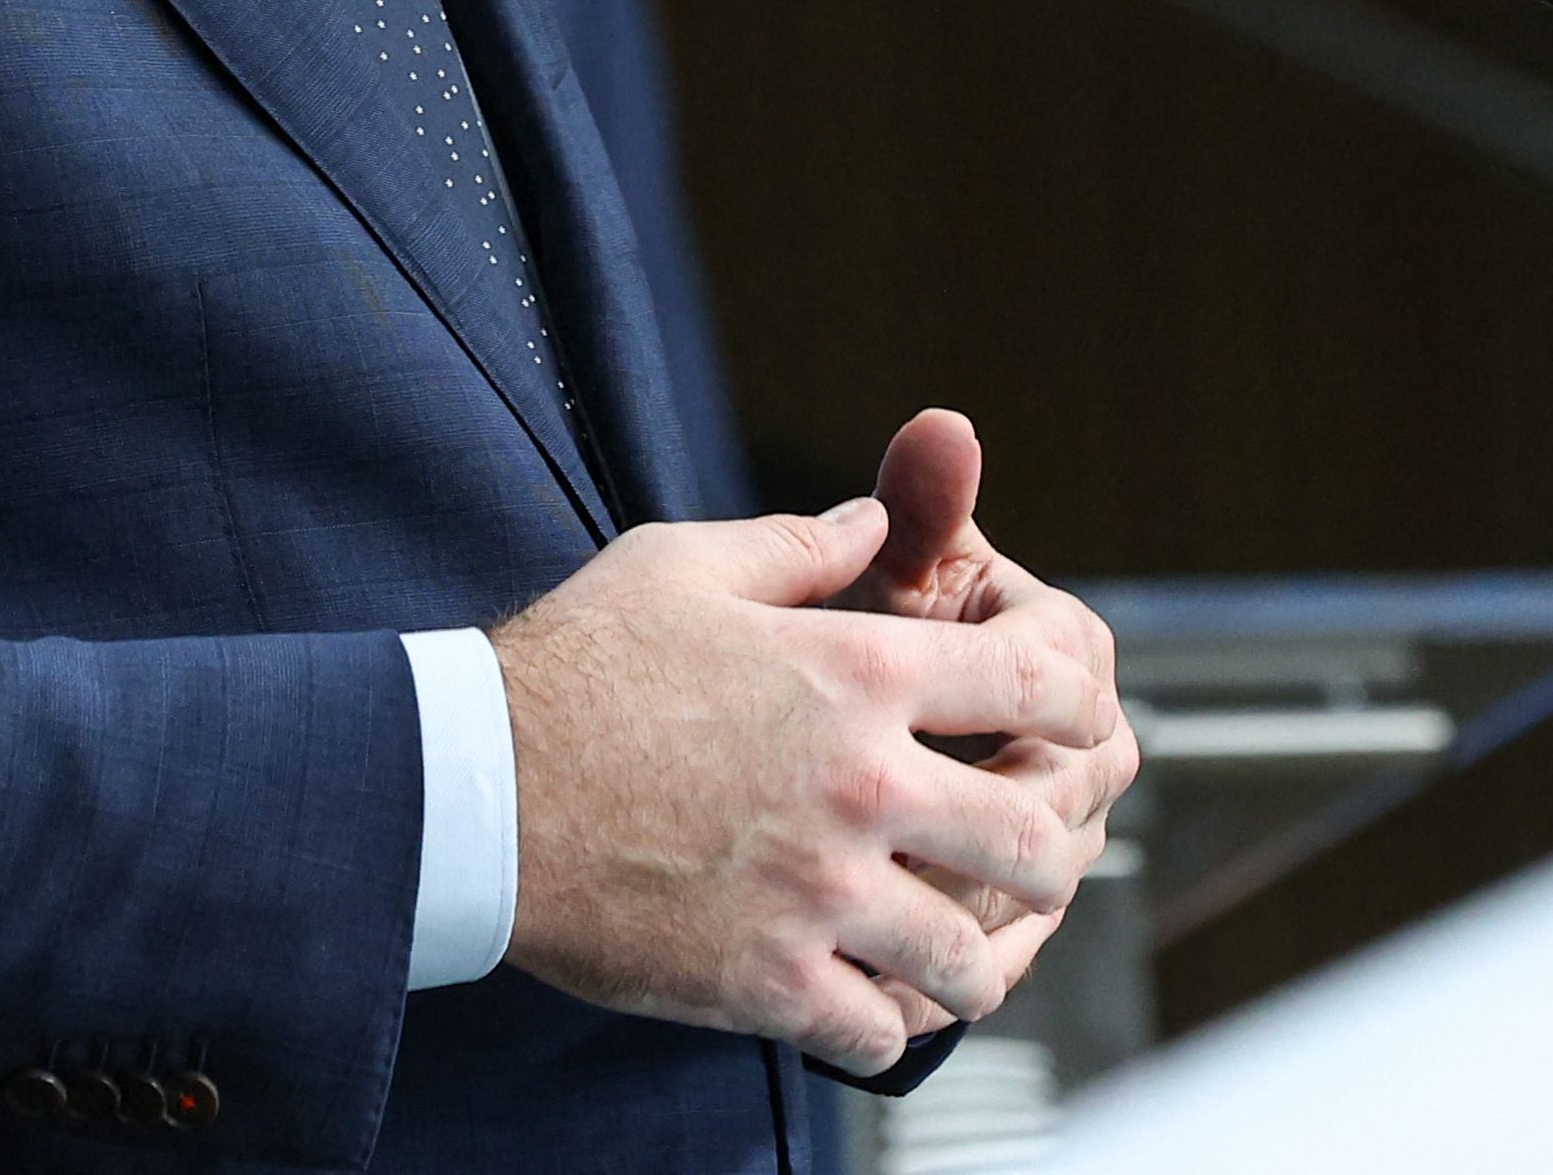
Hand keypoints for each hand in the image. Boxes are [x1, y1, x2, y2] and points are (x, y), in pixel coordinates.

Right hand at [489, 493, 1123, 1074]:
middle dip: (1057, 852)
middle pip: (1033, 838)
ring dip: (980, 959)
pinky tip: (878, 1003)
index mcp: (854, 672)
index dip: (1080, 706)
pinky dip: (889, 1024)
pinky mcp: (766, 981)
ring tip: (966, 953)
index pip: (1036, 687)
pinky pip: (878, 1032)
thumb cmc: (574, 666)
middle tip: (1039, 860)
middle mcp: (859, 785)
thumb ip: (798, 545)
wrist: (471, 787)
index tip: (1080, 727)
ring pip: (969, 958)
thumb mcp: (685, 568)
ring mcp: (819, 893)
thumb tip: (870, 520)